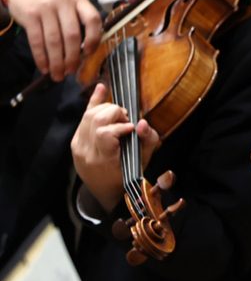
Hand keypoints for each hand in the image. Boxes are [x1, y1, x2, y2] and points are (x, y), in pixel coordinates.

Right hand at [6, 0, 100, 80]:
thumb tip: (87, 52)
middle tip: (71, 72)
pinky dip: (41, 57)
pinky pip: (37, 41)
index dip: (94, 39)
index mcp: (79, 0)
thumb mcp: (71, 2)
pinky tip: (44, 67)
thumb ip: (80, 20)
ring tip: (58, 74)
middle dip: (73, 58)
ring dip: (57, 62)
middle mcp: (63, 3)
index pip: (93, 20)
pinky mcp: (30, 16)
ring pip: (54, 41)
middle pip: (72, 35)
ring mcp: (45, 9)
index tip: (89, 54)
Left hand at [71, 83, 159, 211]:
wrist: (104, 191)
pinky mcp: (75, 141)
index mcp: (104, 159)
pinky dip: (93, 103)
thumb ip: (147, 141)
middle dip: (115, 113)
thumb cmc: (127, 177)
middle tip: (126, 120)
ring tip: (119, 117)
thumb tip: (142, 122)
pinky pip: (83, 118)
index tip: (132, 128)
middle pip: (96, 119)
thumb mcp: (143, 162)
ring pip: (89, 115)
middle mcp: (87, 152)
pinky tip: (101, 89)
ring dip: (107, 109)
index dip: (120, 125)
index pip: (105, 133)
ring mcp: (78, 146)